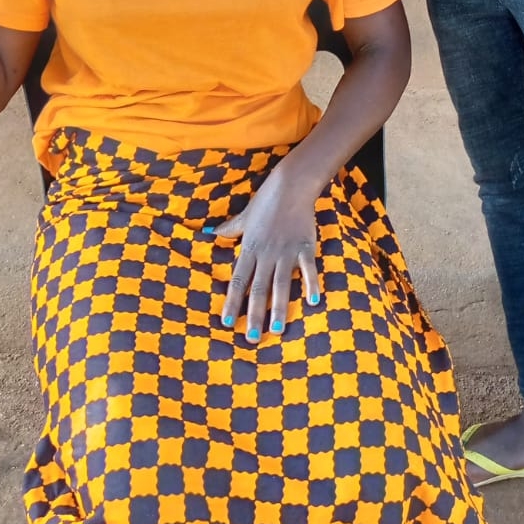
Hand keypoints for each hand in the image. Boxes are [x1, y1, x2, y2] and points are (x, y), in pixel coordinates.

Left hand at [216, 162, 319, 340]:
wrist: (291, 184)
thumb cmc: (266, 201)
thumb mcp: (244, 216)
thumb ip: (229, 228)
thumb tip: (210, 233)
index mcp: (249, 247)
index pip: (238, 280)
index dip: (232, 302)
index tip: (226, 323)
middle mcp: (266, 253)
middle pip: (258, 289)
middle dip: (254, 315)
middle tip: (251, 338)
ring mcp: (286, 251)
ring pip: (281, 285)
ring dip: (279, 309)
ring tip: (277, 331)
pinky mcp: (305, 246)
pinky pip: (308, 269)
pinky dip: (311, 285)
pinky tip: (313, 302)